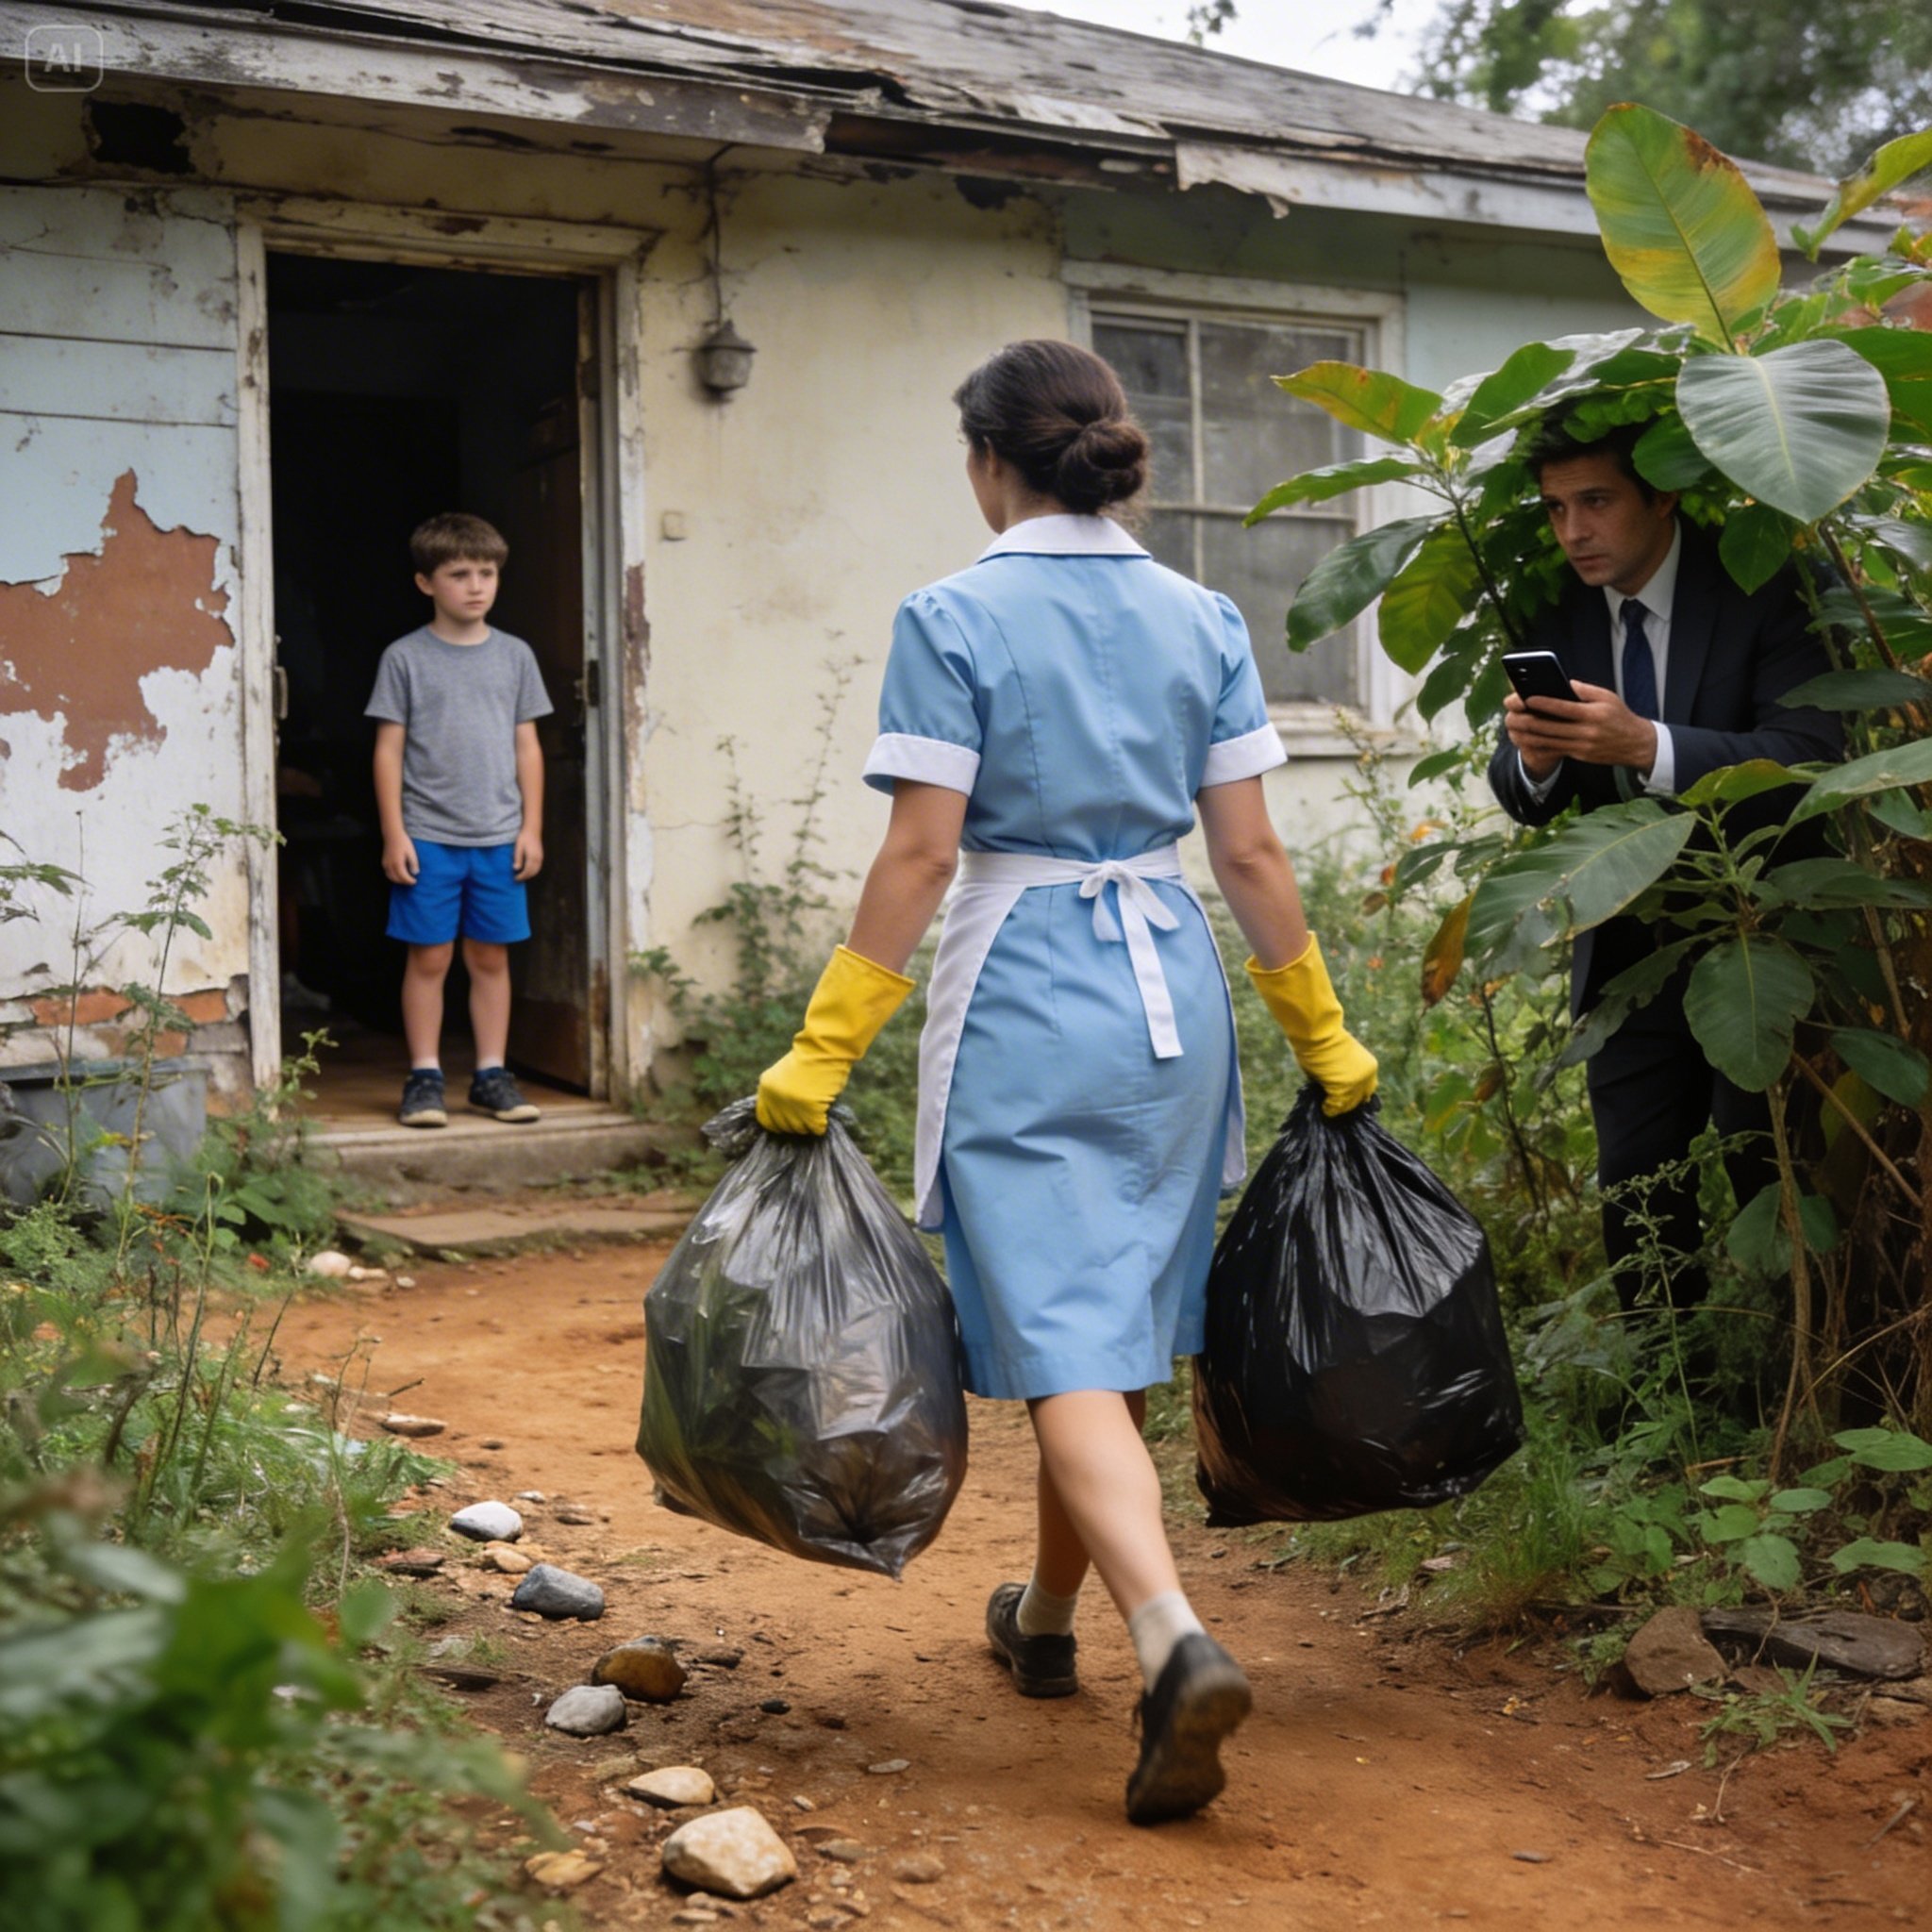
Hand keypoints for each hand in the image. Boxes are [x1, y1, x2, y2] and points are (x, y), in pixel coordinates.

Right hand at [382, 834, 418, 884]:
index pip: (403, 877)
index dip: (409, 881)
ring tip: (405, 879)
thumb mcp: (411, 852)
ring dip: (398, 880)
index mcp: (397, 863)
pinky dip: (393, 877)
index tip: (415, 881)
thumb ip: (413, 864)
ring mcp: (385, 864)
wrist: (392, 834)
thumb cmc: (403, 842)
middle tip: (411, 882)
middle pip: (396, 879)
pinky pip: (387, 873)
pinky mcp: (383, 862)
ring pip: (390, 877)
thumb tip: (415, 873)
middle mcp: (390, 865)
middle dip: (404, 882)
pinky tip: (398, 875)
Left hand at [514, 829, 542, 879]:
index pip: (527, 871)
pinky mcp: (541, 856)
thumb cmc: (524, 837)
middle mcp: (538, 859)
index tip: (515, 878)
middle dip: (525, 877)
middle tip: (517, 879)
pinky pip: (538, 867)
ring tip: (522, 876)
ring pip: (536, 871)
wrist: (533, 830)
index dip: (521, 876)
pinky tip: (528, 871)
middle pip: (532, 872)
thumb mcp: (518, 847)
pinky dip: (533, 872)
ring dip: (530, 875)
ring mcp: (541, 858)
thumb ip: (518, 858)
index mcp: (532, 857)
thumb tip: (516, 869)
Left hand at [754, 945, 914, 1135]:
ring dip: (810, 1123)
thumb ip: (780, 1094)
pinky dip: (822, 1124)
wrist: (825, 1046)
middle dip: (797, 1124)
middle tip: (809, 1114)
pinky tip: (825, 1113)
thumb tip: (784, 1119)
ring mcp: (792, 1105)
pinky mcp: (810, 1109)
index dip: (778, 1124)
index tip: (790, 1121)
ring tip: (818, 1109)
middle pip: (784, 1127)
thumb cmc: (810, 1058)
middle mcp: (775, 1099)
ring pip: (800, 1129)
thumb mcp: (784, 1074)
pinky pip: (816, 1128)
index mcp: (765, 1089)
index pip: (765, 1120)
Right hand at [1245, 937, 1378, 1117]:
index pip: (1366, 1090)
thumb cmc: (1323, 1039)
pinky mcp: (1343, 1089)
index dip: (1354, 1098)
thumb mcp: (1337, 1058)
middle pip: (1360, 1100)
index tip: (1343, 1103)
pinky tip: (1323, 1107)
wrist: (1317, 1032)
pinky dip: (1329, 1109)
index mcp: (1369, 1065)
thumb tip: (1332, 1091)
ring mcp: (1357, 1083)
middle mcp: (1368, 1076)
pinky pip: (1336, 1107)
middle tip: (1335, 1109)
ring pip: (1349, 1105)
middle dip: (1348, 1105)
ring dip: (1338, 1108)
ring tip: (1328, 1108)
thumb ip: (1340, 1075)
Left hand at [1503, 683, 1656, 777]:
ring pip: (1548, 742)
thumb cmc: (1619, 715)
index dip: (1543, 703)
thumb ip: (1584, 690)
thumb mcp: (1607, 697)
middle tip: (1510, 716)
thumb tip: (1562, 683)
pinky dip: (1537, 746)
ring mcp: (1582, 747)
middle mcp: (1587, 732)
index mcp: (1594, 714)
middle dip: (1527, 721)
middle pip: (1550, 727)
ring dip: (1527, 736)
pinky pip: (1554, 751)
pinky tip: (1525, 741)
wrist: (1635, 744)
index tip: (1526, 698)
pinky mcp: (1579, 756)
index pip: (1564, 708)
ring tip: (1512, 728)